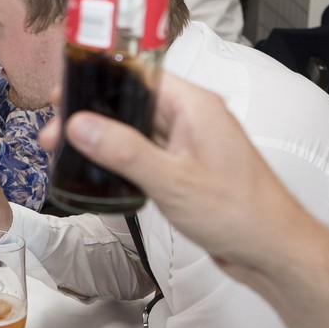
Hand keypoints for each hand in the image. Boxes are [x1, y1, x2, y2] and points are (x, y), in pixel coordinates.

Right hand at [41, 72, 306, 273]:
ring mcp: (190, 144)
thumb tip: (81, 125)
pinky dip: (120, 157)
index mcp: (195, 107)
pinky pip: (146, 153)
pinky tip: (98, 169)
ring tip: (66, 151)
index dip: (97, 80)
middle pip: (132, 102)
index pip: (138, 75)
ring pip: (136, 130)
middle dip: (91, 114)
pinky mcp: (186, 168)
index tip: (64, 92)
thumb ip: (124, 150)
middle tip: (56, 132)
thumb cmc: (240, 214)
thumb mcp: (172, 181)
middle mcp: (193, 119)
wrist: (272, 252)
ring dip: (103, 138)